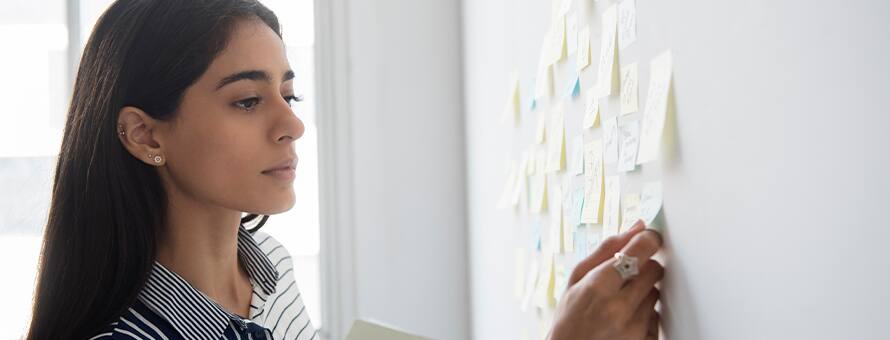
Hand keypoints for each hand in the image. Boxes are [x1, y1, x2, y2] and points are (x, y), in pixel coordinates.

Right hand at [548, 220, 663, 339]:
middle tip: (626, 275)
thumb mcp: (577, 278)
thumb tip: (637, 228)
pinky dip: (646, 314)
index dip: (648, 240)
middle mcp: (619, 308)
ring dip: (643, 292)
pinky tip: (626, 318)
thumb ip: (607, 249)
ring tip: (620, 301)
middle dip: (643, 268)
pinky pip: (658, 316)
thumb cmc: (569, 317)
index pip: (640, 250)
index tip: (649, 238)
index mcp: (598, 286)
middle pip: (654, 270)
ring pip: (656, 293)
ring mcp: (635, 328)